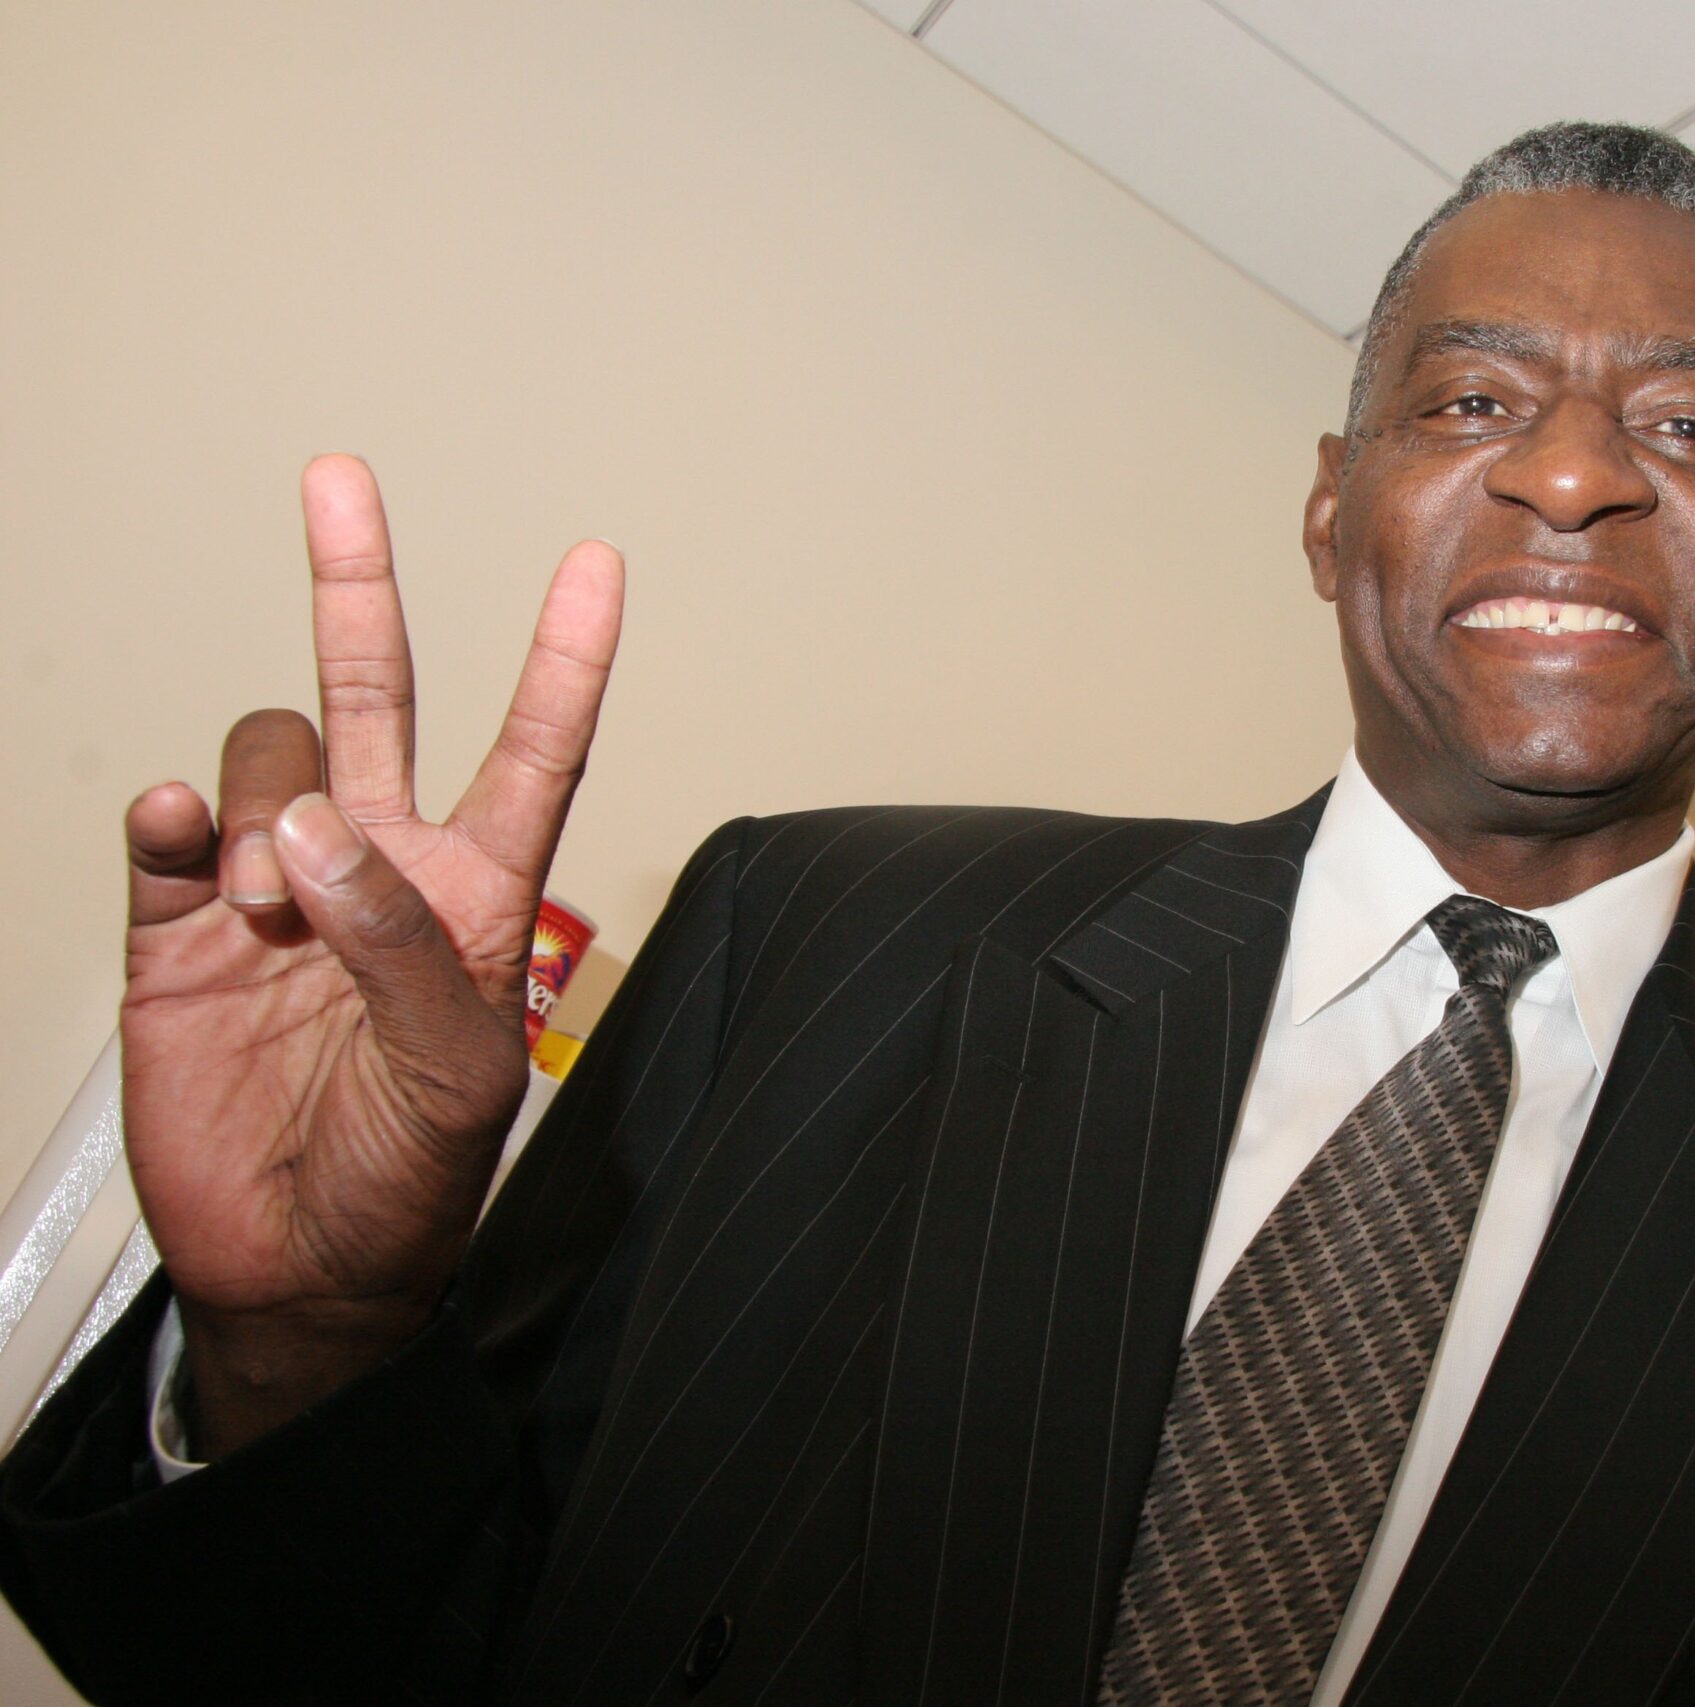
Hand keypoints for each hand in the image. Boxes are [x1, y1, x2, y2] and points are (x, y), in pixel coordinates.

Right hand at [119, 456, 622, 1456]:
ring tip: (271, 909)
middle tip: (338, 481)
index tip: (595, 563)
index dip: (565, 656)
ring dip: (264, 808)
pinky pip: (167, 826)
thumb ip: (398, 942)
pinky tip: (188, 848)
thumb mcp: (452, 1071)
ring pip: (267, 758)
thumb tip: (309, 831)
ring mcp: (277, 886)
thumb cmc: (405, 1180)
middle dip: (356, 583)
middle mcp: (379, 866)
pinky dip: (171, 818)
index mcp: (478, 892)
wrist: (295, 1266)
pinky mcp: (181, 925)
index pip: (534, 748)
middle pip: (376, 692)